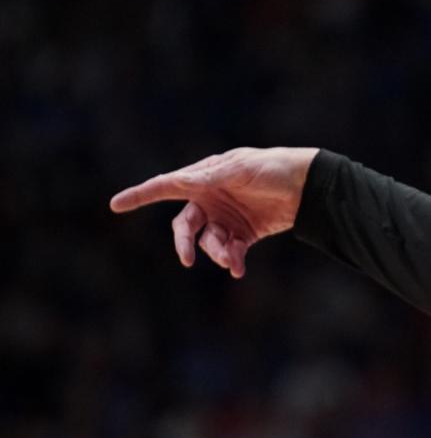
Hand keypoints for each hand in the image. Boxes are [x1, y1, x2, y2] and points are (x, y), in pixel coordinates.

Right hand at [110, 147, 318, 278]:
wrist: (307, 186)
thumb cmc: (272, 167)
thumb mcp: (242, 168)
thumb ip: (212, 177)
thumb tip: (180, 180)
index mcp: (204, 178)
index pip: (166, 186)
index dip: (140, 195)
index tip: (115, 204)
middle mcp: (210, 199)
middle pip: (185, 226)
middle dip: (184, 243)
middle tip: (186, 258)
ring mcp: (226, 219)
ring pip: (208, 243)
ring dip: (216, 252)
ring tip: (231, 258)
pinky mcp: (243, 235)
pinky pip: (230, 253)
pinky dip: (232, 262)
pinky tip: (238, 270)